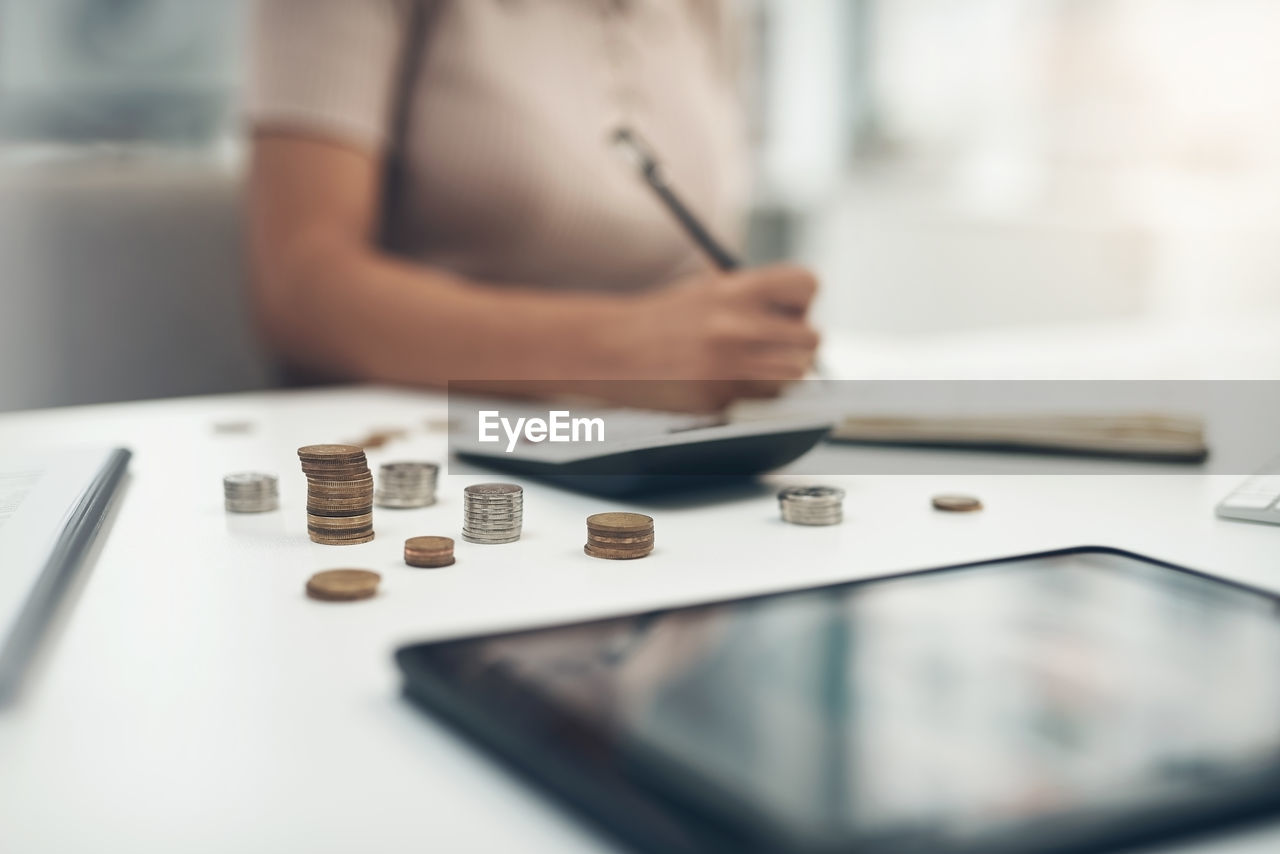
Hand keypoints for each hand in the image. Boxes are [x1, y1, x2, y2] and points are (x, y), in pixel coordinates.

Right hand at [614, 264, 820, 410]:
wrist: (610, 348)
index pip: (807, 284)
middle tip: (770, 348)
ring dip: (780, 376)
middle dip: (795, 346)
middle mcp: (736, 325)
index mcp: (736, 289)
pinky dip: (753, 397)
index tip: (786, 313)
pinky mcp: (718, 400)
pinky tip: (725, 385)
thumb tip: (800, 319)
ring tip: (748, 369)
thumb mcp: (708, 292)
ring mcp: (728, 366)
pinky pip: (762, 402)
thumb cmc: (661, 321)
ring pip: (795, 376)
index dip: (801, 302)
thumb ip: (754, 300)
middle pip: (811, 339)